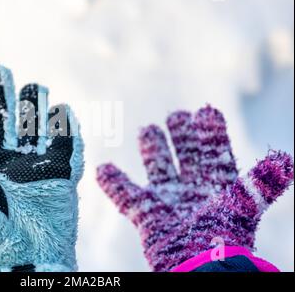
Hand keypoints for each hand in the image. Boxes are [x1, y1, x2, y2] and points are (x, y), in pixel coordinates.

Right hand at [97, 105, 292, 271]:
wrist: (197, 266)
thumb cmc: (222, 237)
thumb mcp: (244, 206)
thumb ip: (264, 182)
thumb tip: (288, 159)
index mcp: (216, 185)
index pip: (214, 152)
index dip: (211, 133)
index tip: (206, 112)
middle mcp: (191, 190)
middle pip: (185, 156)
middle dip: (181, 136)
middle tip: (176, 116)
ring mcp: (167, 201)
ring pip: (158, 169)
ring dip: (152, 150)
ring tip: (147, 130)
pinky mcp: (146, 215)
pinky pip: (125, 197)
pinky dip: (113, 184)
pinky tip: (104, 169)